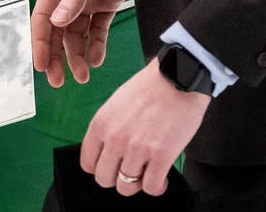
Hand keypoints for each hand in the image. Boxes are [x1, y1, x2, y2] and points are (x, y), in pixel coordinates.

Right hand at [31, 0, 131, 87]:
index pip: (43, 17)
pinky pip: (97, 29)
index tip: (41, 66)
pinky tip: (97, 60)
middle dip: (57, 56)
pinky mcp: (107, 3)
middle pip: (57, 31)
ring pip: (77, 34)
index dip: (39, 42)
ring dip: (77, 55)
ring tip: (83, 76)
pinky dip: (96, 45)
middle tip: (59, 81)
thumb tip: (57, 23)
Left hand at [81, 58, 209, 195]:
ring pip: (127, 187)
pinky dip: (157, 187)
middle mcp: (115, 138)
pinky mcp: (161, 156)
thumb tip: (108, 153)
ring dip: (138, 183)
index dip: (101, 167)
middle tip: (132, 170)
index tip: (113, 165)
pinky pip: (151, 188)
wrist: (178, 77)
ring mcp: (137, 149)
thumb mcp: (116, 103)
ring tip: (149, 171)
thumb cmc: (150, 87)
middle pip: (104, 179)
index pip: (88, 163)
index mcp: (100, 124)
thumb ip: (109, 128)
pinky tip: (162, 177)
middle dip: (118, 178)